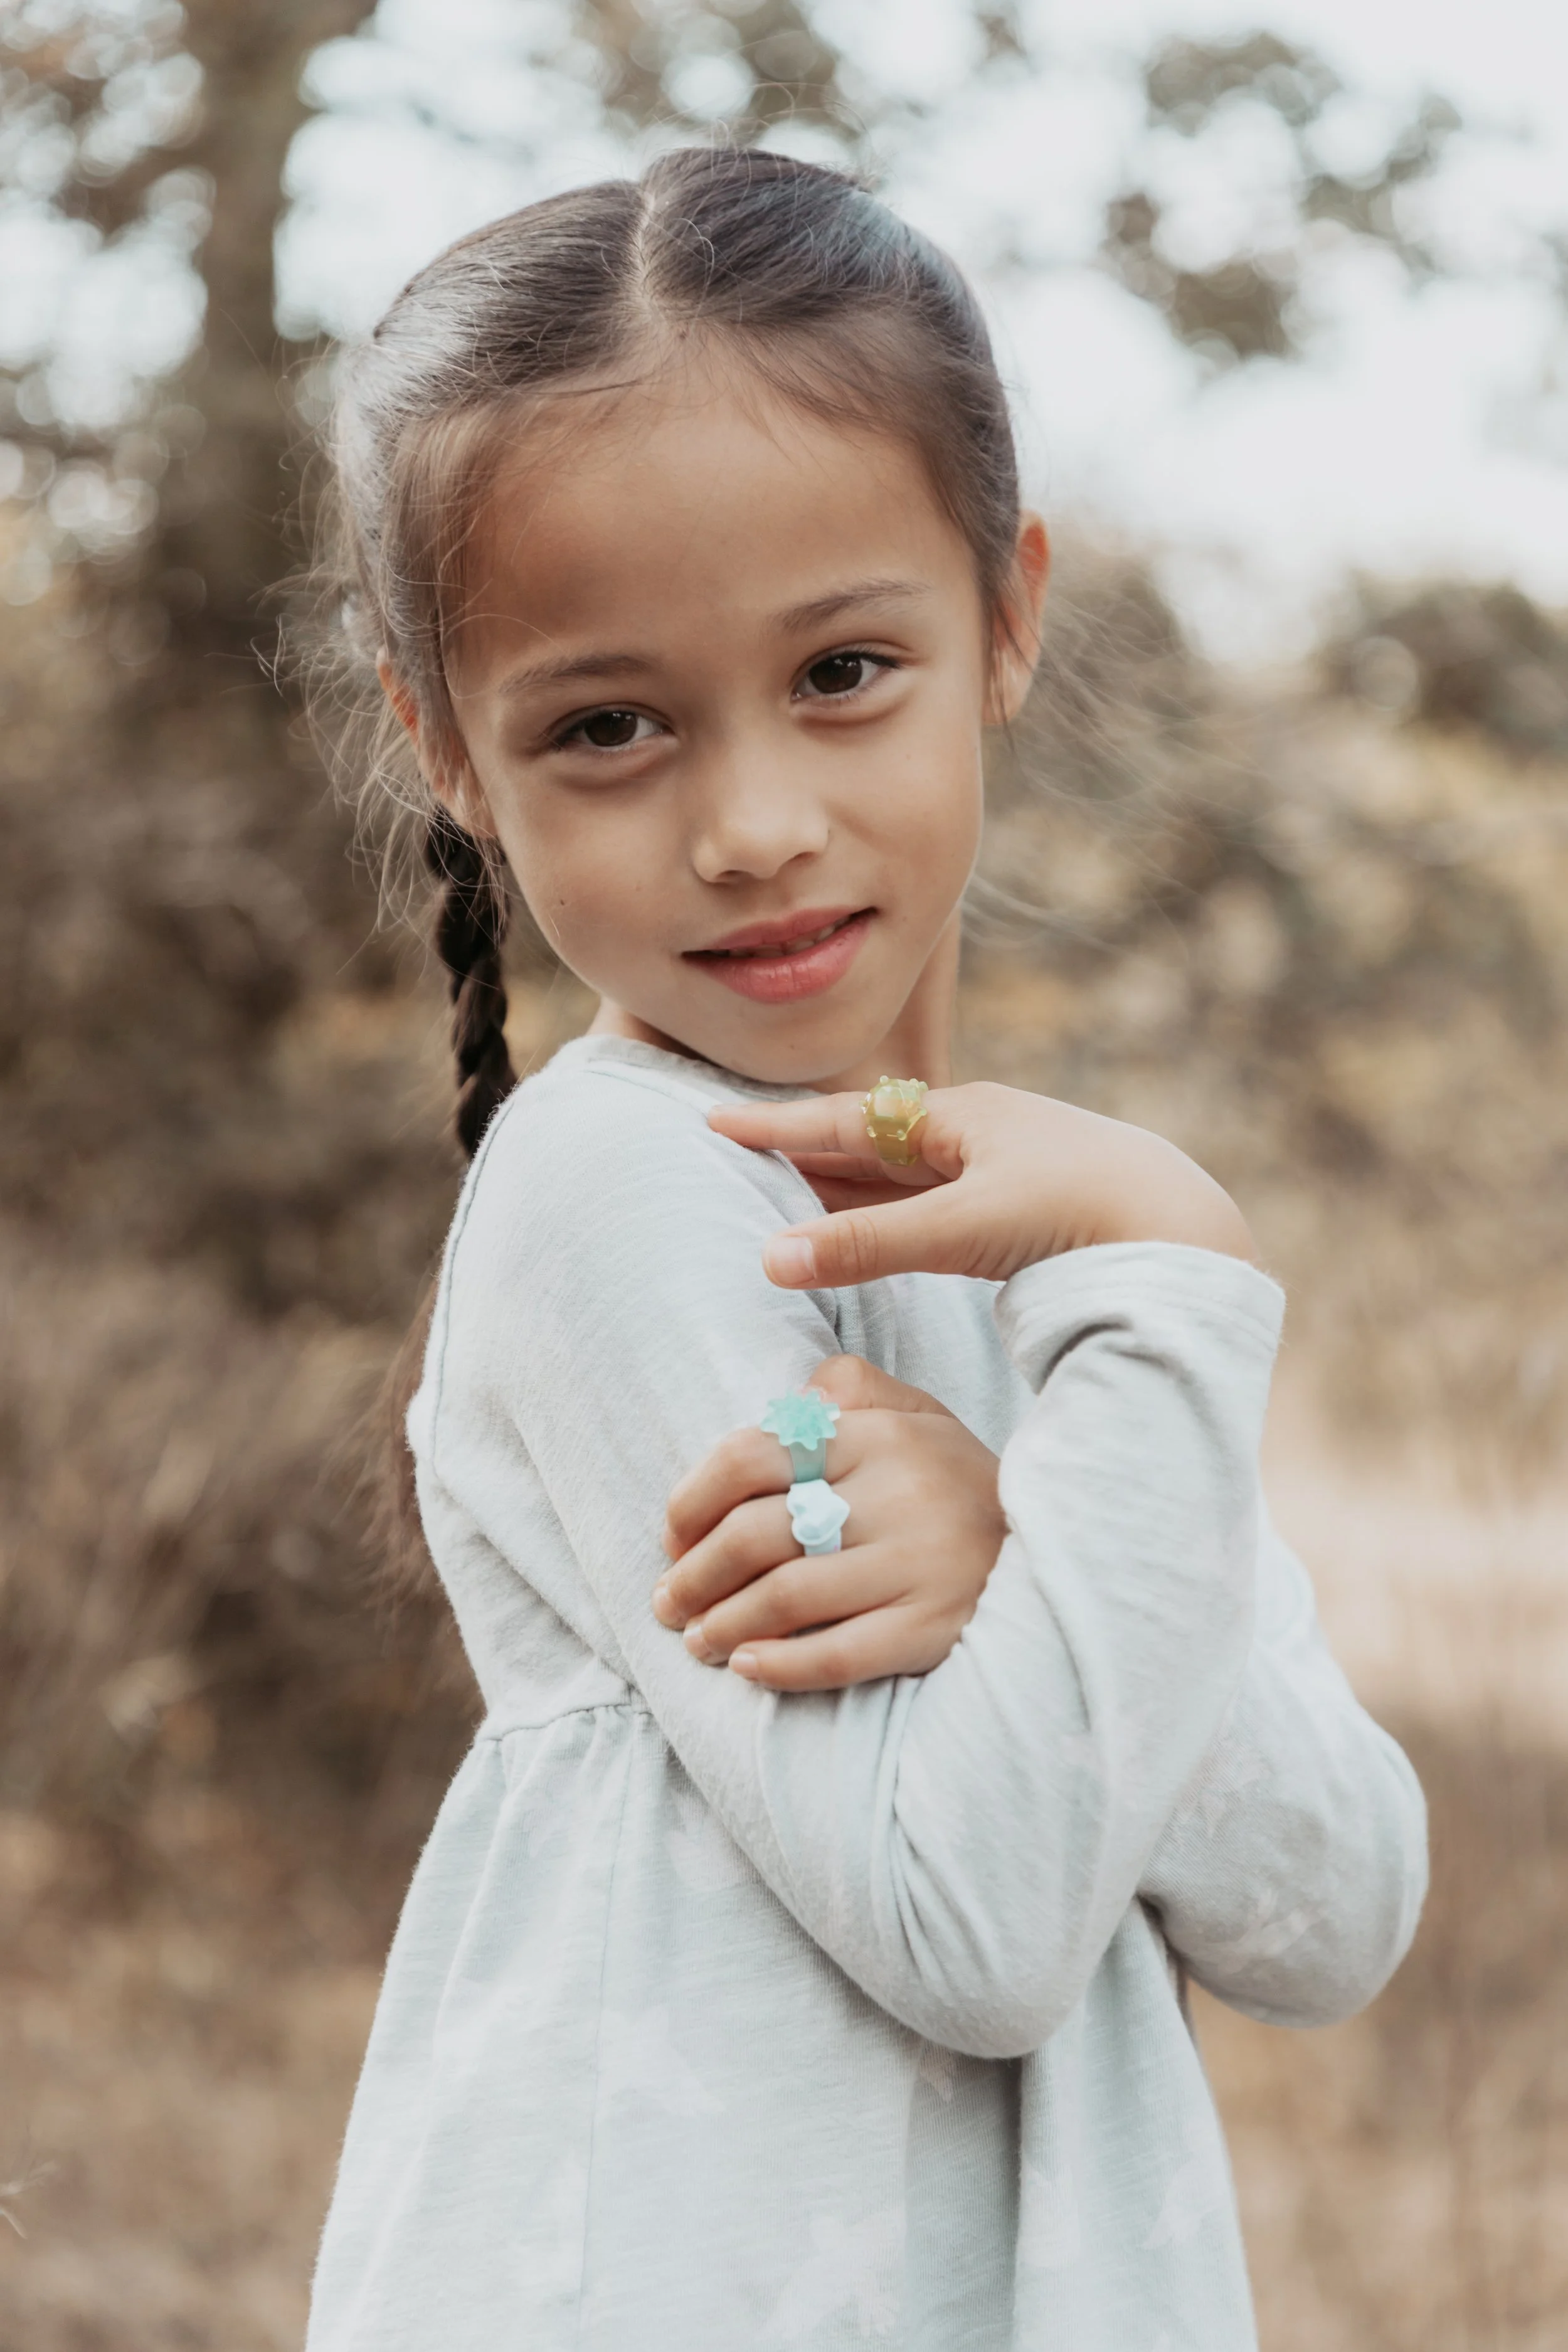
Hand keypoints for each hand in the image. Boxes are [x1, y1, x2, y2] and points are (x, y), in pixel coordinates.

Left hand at [654, 1356, 1005, 1690]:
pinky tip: (747, 1667)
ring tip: (697, 1640)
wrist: (1056, 1548)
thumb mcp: (917, 1414)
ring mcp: (918, 1563)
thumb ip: (852, 1389)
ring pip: (787, 1597)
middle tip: (667, 1602)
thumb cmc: (956, 1482)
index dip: (692, 1500)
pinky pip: (839, 1653)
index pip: (752, 1455)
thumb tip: (791, 1392)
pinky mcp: (934, 1627)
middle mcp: (896, 1493)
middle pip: (756, 1533)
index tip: (672, 1536)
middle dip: (694, 1575)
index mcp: (878, 1434)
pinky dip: (781, 1665)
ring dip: (723, 1625)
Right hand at [707, 1080, 1254, 1289]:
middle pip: (869, 1141)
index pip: (844, 1118)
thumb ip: (868, 1247)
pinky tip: (878, 1228)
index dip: (778, 1127)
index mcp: (960, 1116)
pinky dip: (890, 1216)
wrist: (1188, 1232)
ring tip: (788, 1195)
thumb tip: (769, 1261)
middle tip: (738, 1155)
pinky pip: (934, 1205)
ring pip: (902, 1176)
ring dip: (845, 1186)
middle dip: (804, 1150)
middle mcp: (978, 1133)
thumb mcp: (963, 1229)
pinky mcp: (1027, 1213)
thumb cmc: (1080, 1214)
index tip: (716, 1121)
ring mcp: (1004, 1171)